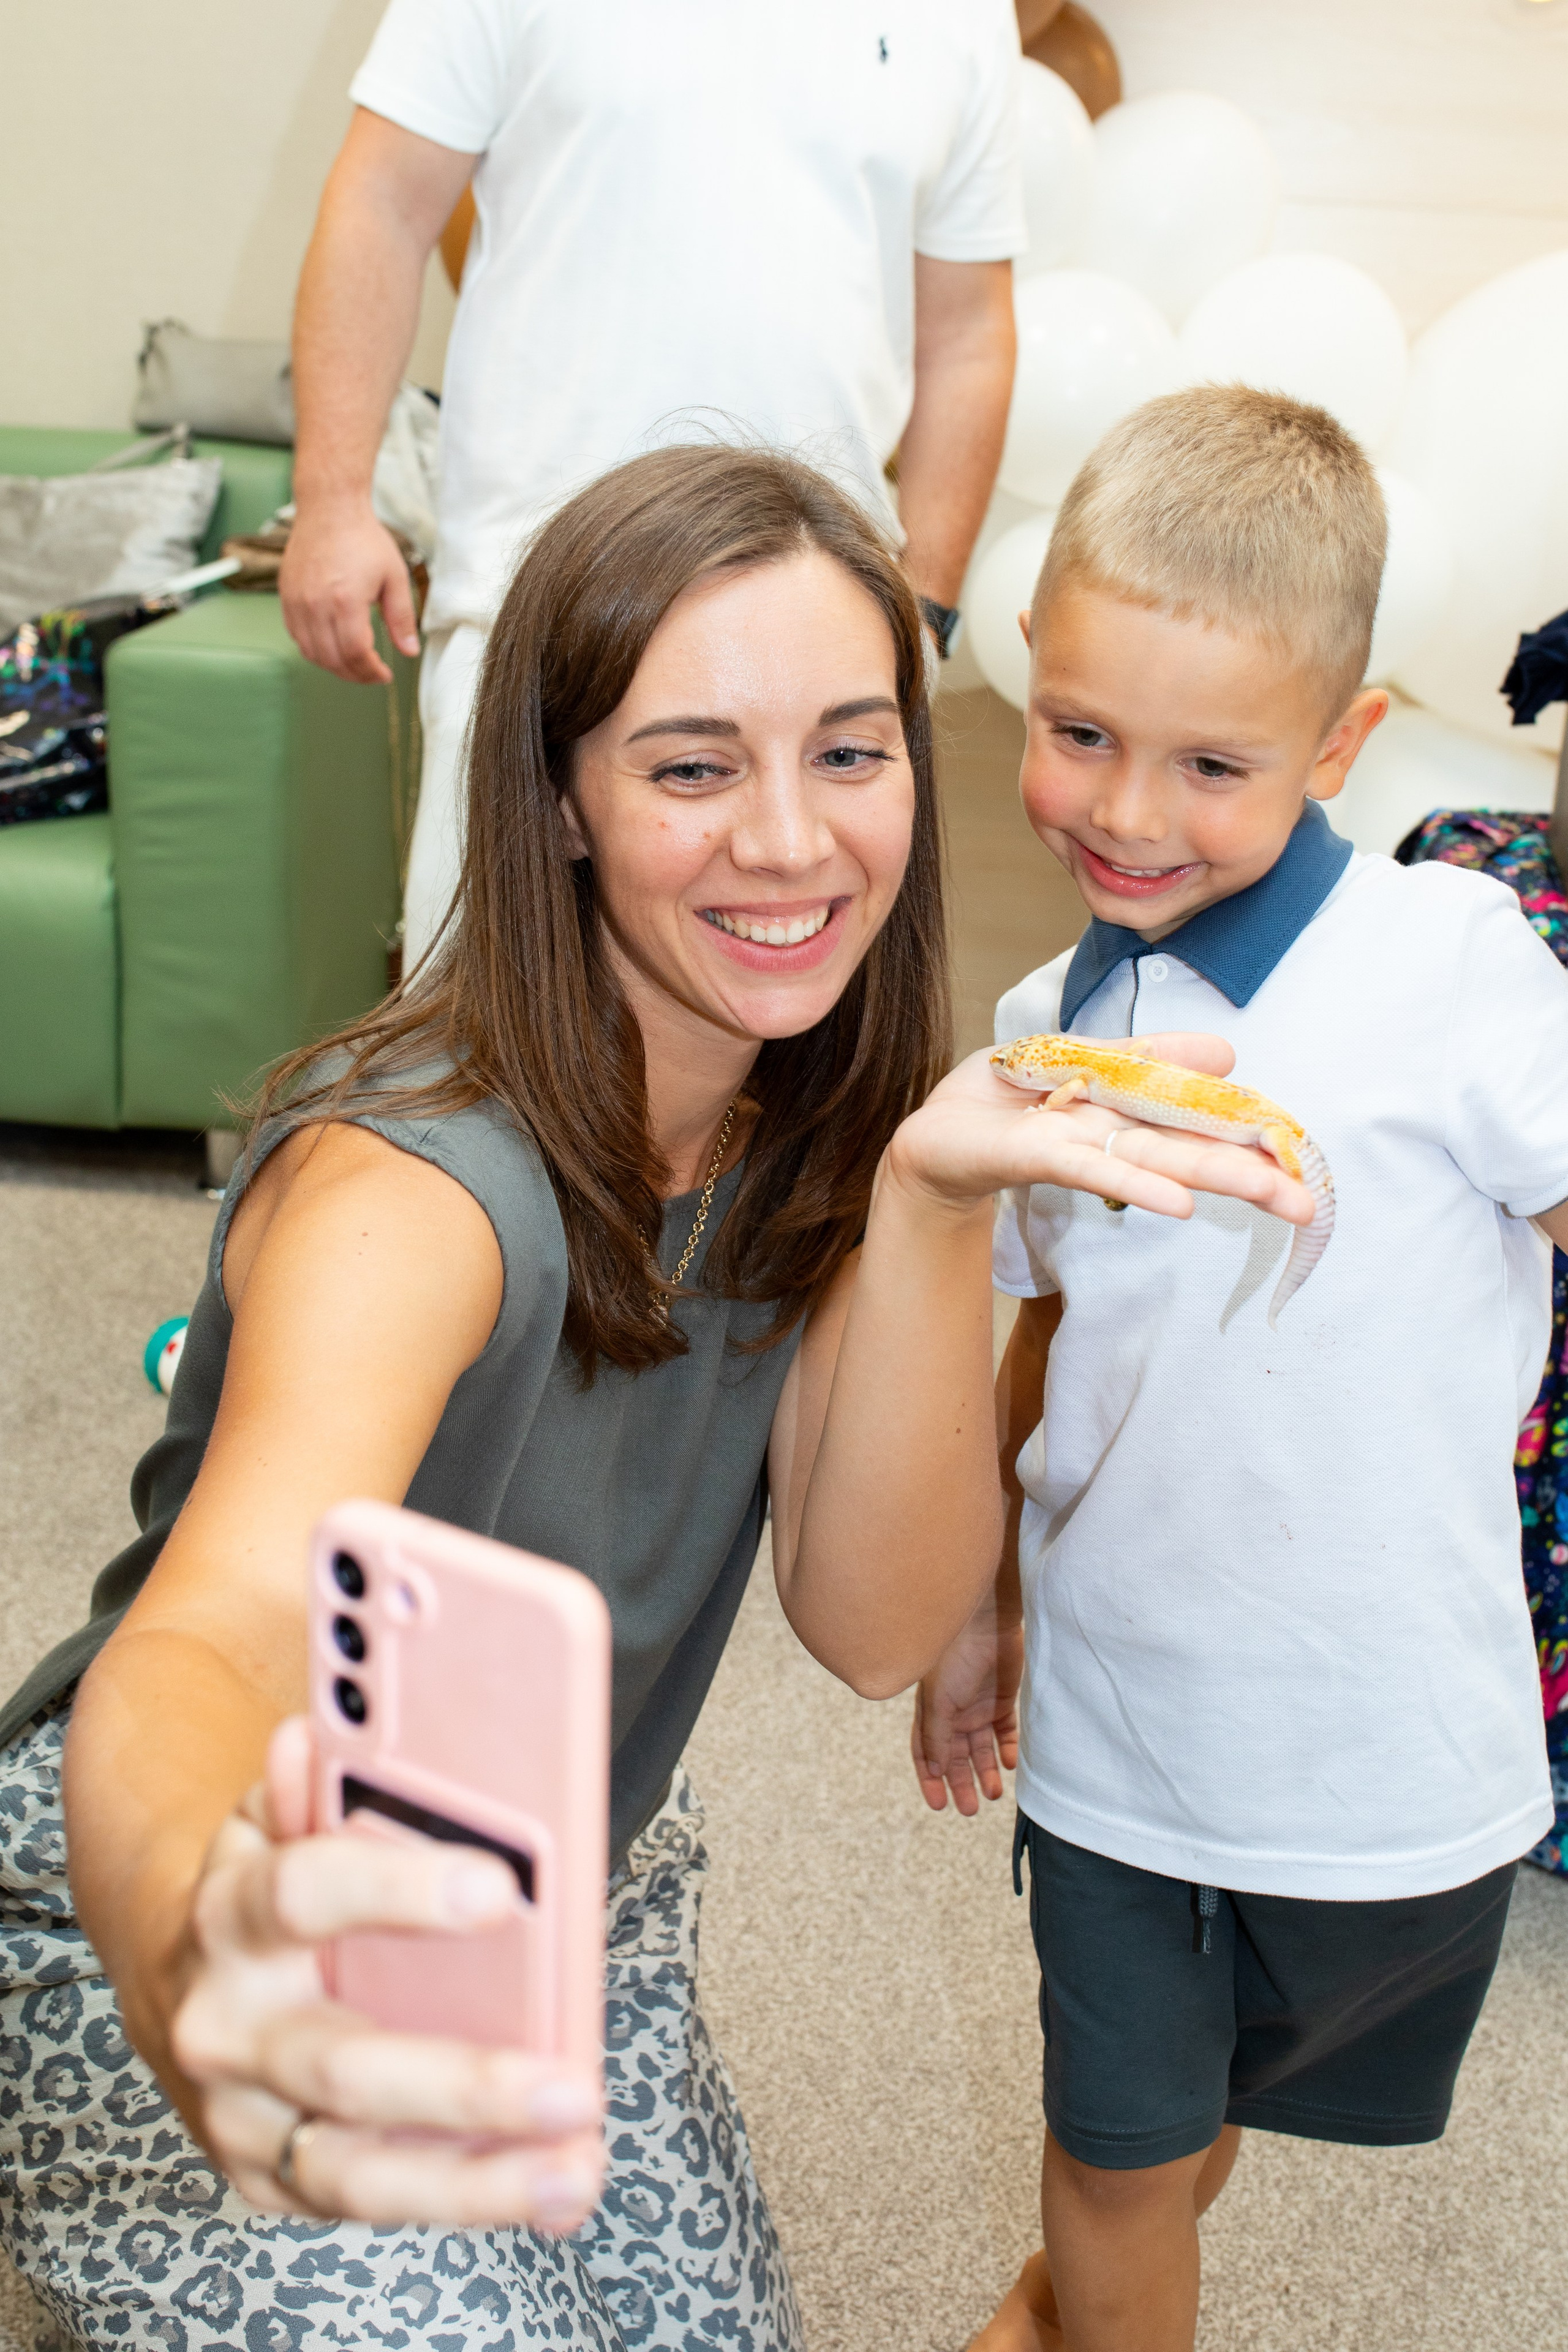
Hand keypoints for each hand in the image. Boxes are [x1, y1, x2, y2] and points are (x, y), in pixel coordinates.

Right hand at [171, 1719, 600, 2229]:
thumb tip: (320, 1734)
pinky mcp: (270, 2177)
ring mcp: (244, 2113)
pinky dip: (465, 2197)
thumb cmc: (272, 1883)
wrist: (181, 1977)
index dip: (399, 1888)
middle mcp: (229, 2024)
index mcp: (234, 1910)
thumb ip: (322, 1782)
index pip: (306, 1893)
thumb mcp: (284, 1817)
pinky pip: (369, 2199)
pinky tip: (552, 2186)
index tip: (501, 1886)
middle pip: (343, 2064)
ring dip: (478, 2179)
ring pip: (357, 2165)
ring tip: (577, 2166)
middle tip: (572, 2085)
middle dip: (464, 2081)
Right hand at [279, 500, 420, 684]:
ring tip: (354, 665)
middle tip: (372, 674)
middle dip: (356, 674)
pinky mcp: (286, 596)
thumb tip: (409, 651)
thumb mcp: (395, 577)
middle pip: (333, 659)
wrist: (329, 509)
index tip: (384, 675)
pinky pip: (297, 636)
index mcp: (345, 600)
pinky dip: (315, 649)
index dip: (371, 672)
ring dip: (334, 666)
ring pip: (312, 653)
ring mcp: (297, 602)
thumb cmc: (363, 538)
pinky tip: (332, 646)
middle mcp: (316, 604)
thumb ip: (402, 618)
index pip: (356, 654)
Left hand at [885, 1036, 1317, 1229]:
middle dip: (1254, 1174)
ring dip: (1216, 1180)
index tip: (1302, 1154)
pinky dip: (1136, 1183)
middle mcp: (1113, 1135)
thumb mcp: (1076, 1057)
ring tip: (1275, 1198)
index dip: (1249, 1134)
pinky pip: (1093, 1167)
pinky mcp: (1037, 1155)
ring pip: (1157, 1160)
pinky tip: (1178, 1204)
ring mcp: (1079, 1147)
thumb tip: (1226, 1054)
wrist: (931, 1134)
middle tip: (1310, 1203)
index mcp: (1128, 1110)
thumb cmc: (1002, 1102)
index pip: (1199, 1121)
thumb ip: (1145, 1056)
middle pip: (1191, 1150)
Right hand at [911, 1605, 1022, 1815]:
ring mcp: (978, 1707)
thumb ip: (937, 1737)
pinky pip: (1004, 1733)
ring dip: (986, 1772)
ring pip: (981, 1750)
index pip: (926, 1753)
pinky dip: (1006, 1750)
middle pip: (955, 1757)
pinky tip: (1010, 1764)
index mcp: (931, 1712)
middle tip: (970, 1809)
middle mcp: (953, 1713)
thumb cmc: (954, 1656)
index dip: (930, 1779)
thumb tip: (935, 1772)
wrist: (988, 1623)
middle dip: (961, 1784)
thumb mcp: (938, 1701)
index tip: (939, 1805)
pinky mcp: (1003, 1700)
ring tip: (994, 1793)